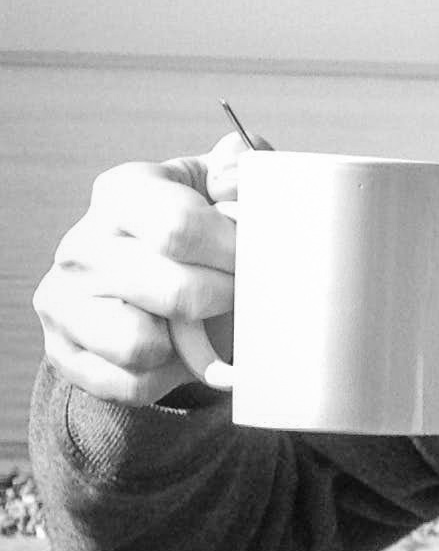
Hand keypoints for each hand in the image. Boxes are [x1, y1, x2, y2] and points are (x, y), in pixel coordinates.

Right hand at [33, 130, 255, 405]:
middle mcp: (82, 244)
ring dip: (193, 343)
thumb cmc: (198, 233)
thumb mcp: (220, 191)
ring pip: (143, 344)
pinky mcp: (64, 353)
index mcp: (123, 192)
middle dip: (228, 299)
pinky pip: (133, 383)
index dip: (236, 251)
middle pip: (176, 291)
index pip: (181, 227)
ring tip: (207, 320)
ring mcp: (65, 301)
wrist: (147, 290)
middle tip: (247, 294)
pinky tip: (179, 349)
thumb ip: (242, 171)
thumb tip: (237, 168)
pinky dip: (169, 375)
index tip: (263, 258)